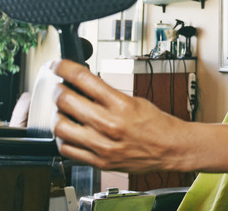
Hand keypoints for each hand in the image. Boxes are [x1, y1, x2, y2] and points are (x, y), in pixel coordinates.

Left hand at [51, 59, 187, 172]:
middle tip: (60, 88)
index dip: (63, 67)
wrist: (170, 148)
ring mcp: (102, 145)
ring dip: (58, 114)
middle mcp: (110, 124)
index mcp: (121, 104)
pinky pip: (66, 149)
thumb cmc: (156, 124)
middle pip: (65, 100)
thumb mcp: (134, 100)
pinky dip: (62, 138)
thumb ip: (107, 94)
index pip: (82, 78)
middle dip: (58, 90)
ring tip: (63, 112)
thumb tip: (82, 84)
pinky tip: (69, 132)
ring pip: (60, 126)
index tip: (58, 65)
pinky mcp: (99, 161)